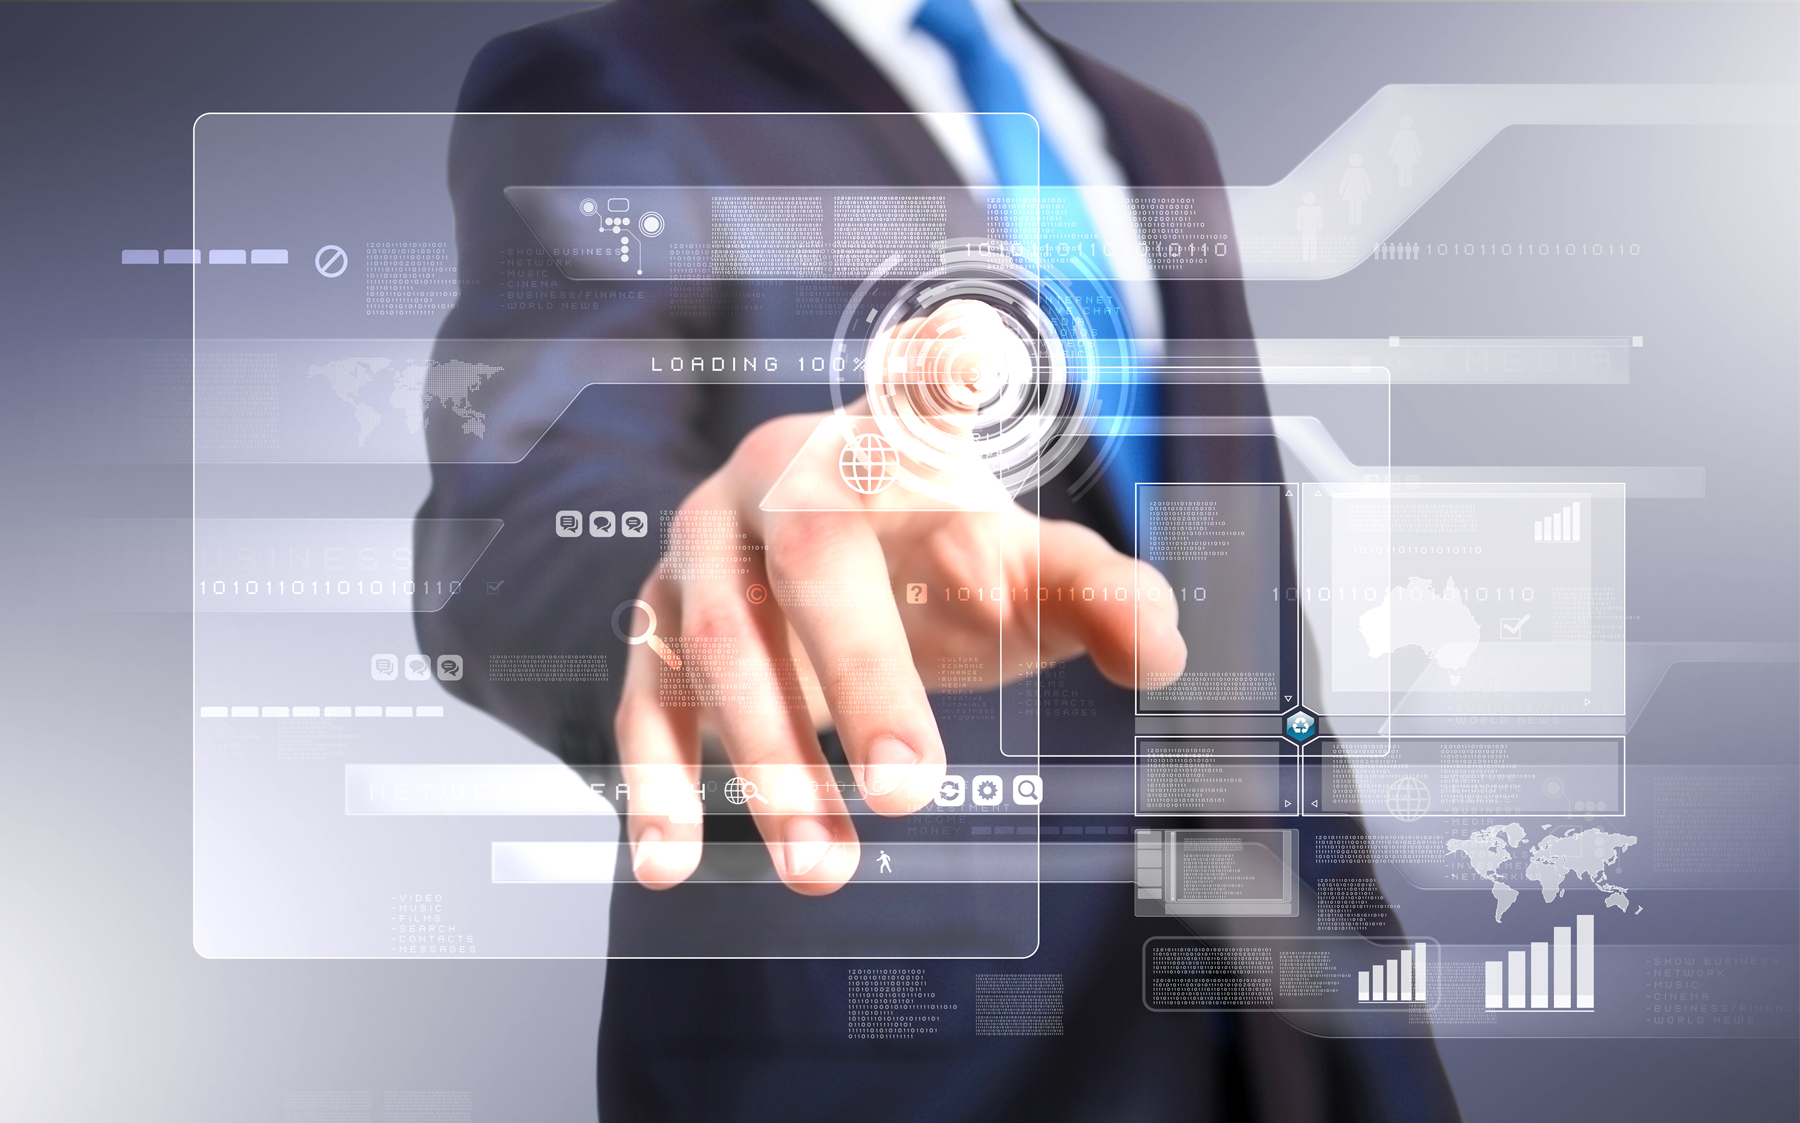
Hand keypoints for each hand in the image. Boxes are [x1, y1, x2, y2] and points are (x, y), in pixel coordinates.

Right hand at [615, 300, 1186, 893]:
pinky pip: (646, 705)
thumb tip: (1163, 645)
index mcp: (875, 444)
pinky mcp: (656, 631)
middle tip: (912, 789)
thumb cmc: (939, 563)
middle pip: (808, 561)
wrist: (828, 580)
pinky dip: (653, 785)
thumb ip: (1100, 599)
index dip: (937, 378)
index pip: (914, 404)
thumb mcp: (1027, 575)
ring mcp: (699, 555)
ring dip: (766, 761)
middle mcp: (772, 483)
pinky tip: (665, 865)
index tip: (972, 360)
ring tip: (822, 870)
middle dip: (858, 675)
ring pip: (716, 647)